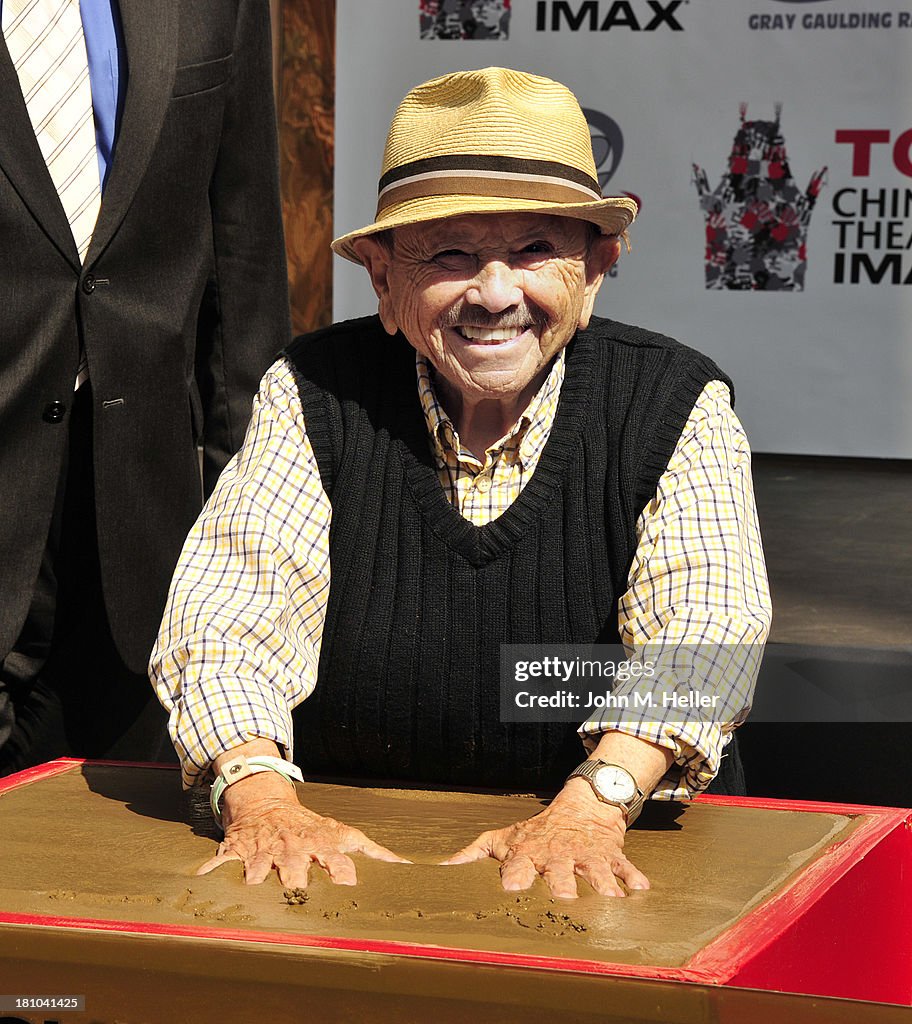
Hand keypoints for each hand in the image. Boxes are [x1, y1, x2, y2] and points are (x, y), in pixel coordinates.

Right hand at [198, 771, 407, 886]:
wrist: (268, 803)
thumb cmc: (311, 826)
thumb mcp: (345, 833)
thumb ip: (375, 851)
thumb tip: (408, 867)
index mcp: (321, 847)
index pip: (337, 865)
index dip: (344, 878)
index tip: (350, 893)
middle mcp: (293, 851)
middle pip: (297, 872)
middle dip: (297, 884)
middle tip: (298, 897)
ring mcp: (264, 852)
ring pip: (260, 869)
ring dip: (257, 879)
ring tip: (254, 889)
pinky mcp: (237, 852)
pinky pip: (220, 864)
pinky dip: (210, 872)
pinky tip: (201, 880)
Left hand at [440, 778, 648, 898]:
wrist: (581, 806)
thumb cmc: (537, 830)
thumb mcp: (503, 837)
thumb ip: (473, 854)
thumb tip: (441, 870)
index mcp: (530, 853)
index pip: (520, 866)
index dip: (515, 878)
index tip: (511, 890)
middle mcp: (558, 855)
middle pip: (560, 872)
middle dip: (562, 886)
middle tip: (563, 900)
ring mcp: (587, 856)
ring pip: (595, 872)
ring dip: (602, 885)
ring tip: (609, 901)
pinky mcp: (611, 856)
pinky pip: (625, 867)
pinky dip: (633, 878)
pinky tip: (640, 891)